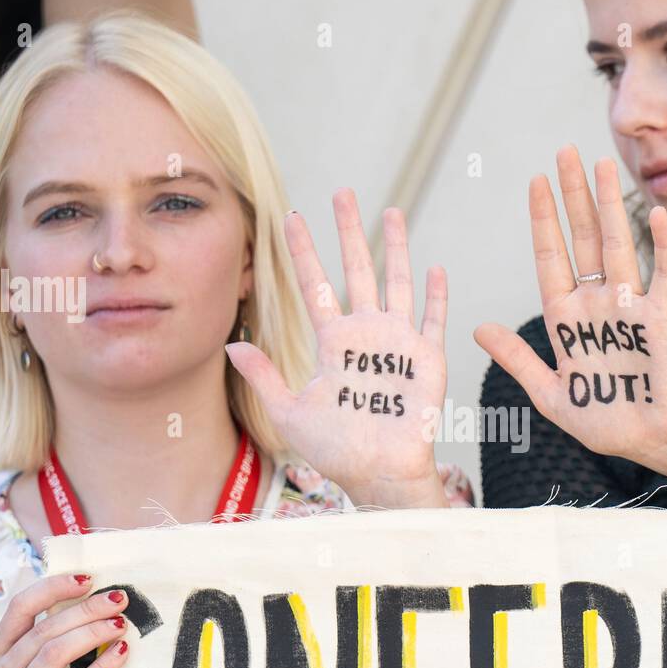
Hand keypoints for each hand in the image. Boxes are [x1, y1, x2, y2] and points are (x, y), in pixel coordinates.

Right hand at [0, 574, 130, 667]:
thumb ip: (43, 648)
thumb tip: (88, 602)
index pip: (18, 609)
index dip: (54, 588)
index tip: (88, 577)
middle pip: (44, 629)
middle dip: (86, 609)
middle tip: (119, 600)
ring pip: (54, 652)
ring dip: (93, 632)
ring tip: (121, 625)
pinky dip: (104, 666)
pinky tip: (123, 653)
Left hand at [226, 189, 448, 508]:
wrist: (379, 474)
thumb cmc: (336, 450)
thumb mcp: (291, 412)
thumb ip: (264, 378)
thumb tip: (231, 345)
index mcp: (334, 343)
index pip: (315, 286)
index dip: (303, 252)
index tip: (289, 218)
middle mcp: (366, 334)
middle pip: (356, 270)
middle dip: (348, 231)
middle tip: (341, 193)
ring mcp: (398, 343)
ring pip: (396, 282)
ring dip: (395, 247)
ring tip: (391, 211)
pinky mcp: (427, 359)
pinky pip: (433, 320)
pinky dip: (435, 295)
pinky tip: (435, 267)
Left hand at [474, 145, 666, 476]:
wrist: (654, 441)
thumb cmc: (608, 421)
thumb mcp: (549, 394)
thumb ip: (517, 360)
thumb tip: (477, 329)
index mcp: (567, 320)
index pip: (551, 259)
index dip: (543, 222)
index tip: (534, 183)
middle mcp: (596, 305)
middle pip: (582, 240)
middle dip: (573, 197)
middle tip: (564, 152)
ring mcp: (628, 309)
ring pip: (616, 247)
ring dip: (608, 206)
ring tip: (601, 165)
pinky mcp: (658, 321)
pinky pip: (661, 277)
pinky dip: (660, 247)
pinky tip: (654, 215)